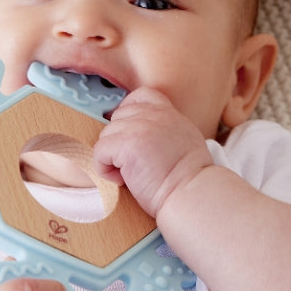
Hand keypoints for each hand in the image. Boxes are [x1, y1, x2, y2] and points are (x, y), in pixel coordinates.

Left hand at [93, 88, 213, 216]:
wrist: (191, 193)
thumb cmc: (189, 178)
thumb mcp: (185, 139)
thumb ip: (164, 129)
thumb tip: (143, 136)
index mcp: (168, 113)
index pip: (140, 96)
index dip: (129, 113)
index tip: (132, 136)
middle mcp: (154, 114)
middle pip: (118, 117)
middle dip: (120, 140)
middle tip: (136, 163)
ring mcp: (139, 127)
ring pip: (106, 135)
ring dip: (113, 157)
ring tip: (133, 174)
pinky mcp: (126, 144)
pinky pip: (99, 151)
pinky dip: (106, 169)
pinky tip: (124, 180)